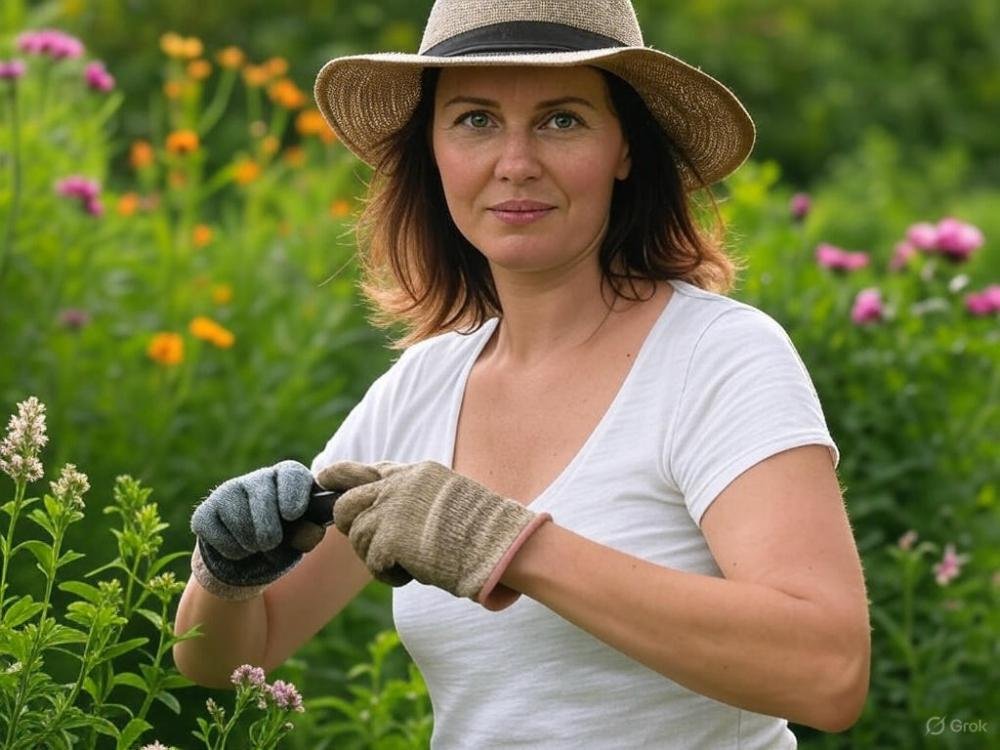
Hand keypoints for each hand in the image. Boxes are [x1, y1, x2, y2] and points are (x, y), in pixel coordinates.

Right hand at [190, 460, 316, 599]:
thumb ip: (309, 534)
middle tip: (271, 544)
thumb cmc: (285, 542)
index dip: (292, 492)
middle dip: (268, 528)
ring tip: (257, 548)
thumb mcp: (302, 539)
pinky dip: (231, 550)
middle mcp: (258, 478)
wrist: (251, 561)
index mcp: (288, 478)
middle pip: (262, 497)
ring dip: (251, 543)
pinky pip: (216, 532)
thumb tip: (313, 531)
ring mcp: (228, 491)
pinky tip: (238, 549)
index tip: (292, 515)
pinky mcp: (205, 512)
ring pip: (238, 518)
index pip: (292, 474)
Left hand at [315, 460, 551, 610]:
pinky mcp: (391, 538)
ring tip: (404, 564)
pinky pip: (372, 562)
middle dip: (351, 525)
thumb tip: (389, 508)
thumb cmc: (484, 530)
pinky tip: (411, 575)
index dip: (342, 480)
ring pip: (356, 536)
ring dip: (374, 556)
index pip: (365, 471)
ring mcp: (393, 509)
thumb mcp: (449, 497)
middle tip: (374, 545)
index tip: (327, 481)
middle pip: (346, 502)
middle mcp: (399, 485)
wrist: (500, 545)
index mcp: (415, 472)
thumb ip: (418, 495)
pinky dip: (388, 574)